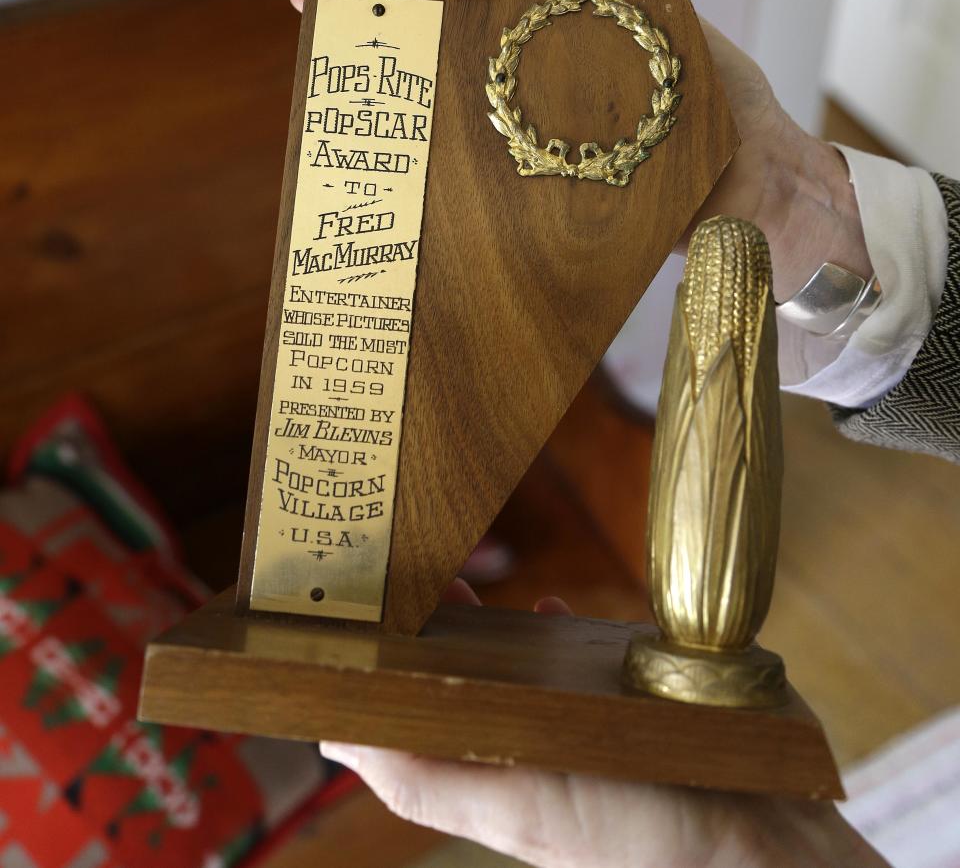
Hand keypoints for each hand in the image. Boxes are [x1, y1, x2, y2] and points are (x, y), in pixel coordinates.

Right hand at [289, 0, 870, 301]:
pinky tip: (363, 110)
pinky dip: (408, 129)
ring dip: (376, 44)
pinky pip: (455, 146)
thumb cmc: (713, 102)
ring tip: (317, 14)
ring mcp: (516, 124)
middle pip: (436, 16)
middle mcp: (523, 73)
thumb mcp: (647, 20)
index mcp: (553, 24)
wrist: (753, 197)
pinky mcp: (518, 176)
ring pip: (434, 76)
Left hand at [319, 582, 884, 867]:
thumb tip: (334, 740)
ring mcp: (584, 717)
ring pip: (517, 661)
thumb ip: (431, 779)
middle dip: (428, 628)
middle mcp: (531, 743)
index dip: (382, 658)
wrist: (768, 839)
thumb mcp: (522, 806)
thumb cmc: (641, 836)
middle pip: (461, 677)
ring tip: (453, 577)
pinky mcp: (635, 694)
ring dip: (484, 623)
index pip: (418, 707)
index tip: (359, 601)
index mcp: (494, 769)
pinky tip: (551, 606)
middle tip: (403, 565)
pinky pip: (585, 652)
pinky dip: (560, 629)